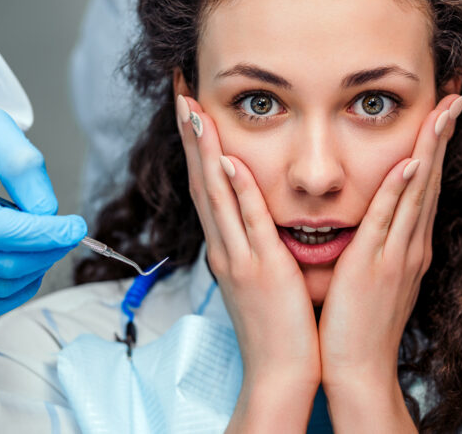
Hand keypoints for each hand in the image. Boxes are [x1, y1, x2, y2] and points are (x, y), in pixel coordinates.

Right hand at [174, 94, 319, 427]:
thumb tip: (258, 213)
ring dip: (204, 150)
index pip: (208, 185)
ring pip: (216, 195)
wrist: (281, 370)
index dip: (198, 144)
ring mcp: (240, 257)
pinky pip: (247, 224)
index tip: (192, 106)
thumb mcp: (263, 276)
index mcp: (229, 247)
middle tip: (181, 90)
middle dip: (191, 133)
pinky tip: (228, 161)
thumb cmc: (280, 325)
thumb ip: (257, 242)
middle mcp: (226, 247)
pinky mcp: (261, 270)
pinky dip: (236, 191)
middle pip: (201, 180)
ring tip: (193, 109)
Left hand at [317, 93, 461, 428]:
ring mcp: (397, 254)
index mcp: (409, 246)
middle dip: (442, 133)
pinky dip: (402, 189)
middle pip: (431, 178)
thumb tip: (379, 224)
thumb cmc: (359, 325)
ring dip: (430, 147)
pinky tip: (411, 161)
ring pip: (418, 190)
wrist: (359, 368)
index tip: (441, 112)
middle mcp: (411, 245)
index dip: (434, 145)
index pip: (425, 184)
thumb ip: (380, 247)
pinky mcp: (375, 265)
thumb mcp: (377, 279)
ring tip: (443, 109)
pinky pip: (390, 220)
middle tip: (454, 93)